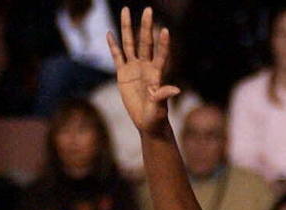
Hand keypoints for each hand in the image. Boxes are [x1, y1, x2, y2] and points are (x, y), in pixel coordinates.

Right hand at [107, 5, 179, 135]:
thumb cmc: (156, 117)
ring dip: (127, 27)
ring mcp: (134, 68)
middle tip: (148, 9)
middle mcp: (145, 66)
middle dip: (146, 26)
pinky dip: (113, 45)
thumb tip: (176, 89)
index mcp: (156, 74)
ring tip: (125, 10)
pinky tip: (109, 33)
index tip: (165, 30)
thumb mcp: (159, 108)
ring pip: (129, 43)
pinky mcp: (122, 74)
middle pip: (145, 42)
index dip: (163, 44)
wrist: (147, 123)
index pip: (161, 55)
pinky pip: (117, 56)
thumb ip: (163, 95)